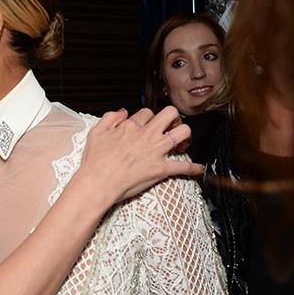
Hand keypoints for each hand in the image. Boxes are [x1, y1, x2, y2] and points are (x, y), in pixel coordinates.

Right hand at [77, 106, 204, 203]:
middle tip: (170, 126)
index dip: (148, 117)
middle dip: (173, 117)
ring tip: (182, 140)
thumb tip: (122, 111)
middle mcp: (146, 135)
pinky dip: (193, 169)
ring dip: (185, 135)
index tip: (147, 124)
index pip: (147, 112)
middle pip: (170, 114)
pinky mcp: (161, 169)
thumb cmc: (95, 162)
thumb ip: (110, 118)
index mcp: (131, 127)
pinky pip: (183, 167)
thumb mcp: (96, 133)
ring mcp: (156, 151)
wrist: (98, 183)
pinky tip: (198, 169)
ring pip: (182, 133)